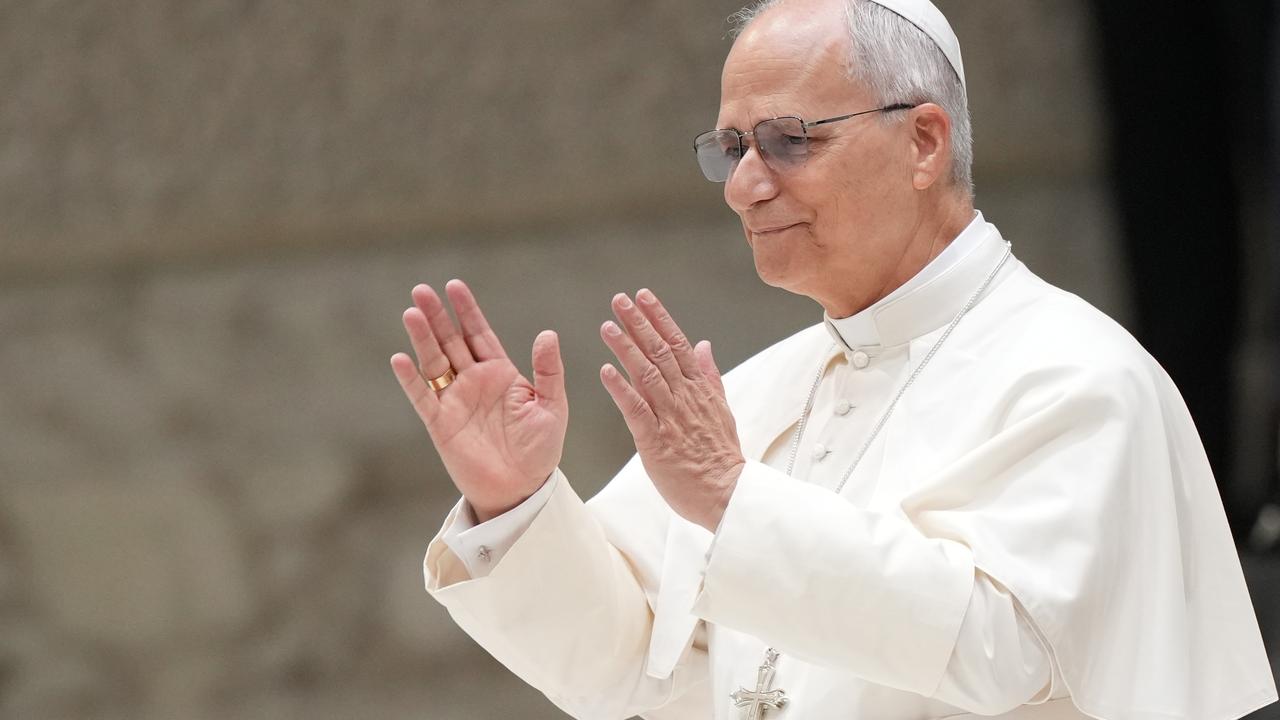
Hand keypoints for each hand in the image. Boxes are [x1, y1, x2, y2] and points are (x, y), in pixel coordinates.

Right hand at [390, 280, 567, 521]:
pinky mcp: (441, 424)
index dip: (467, 311)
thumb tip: (548, 334)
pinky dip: (411, 379)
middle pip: (451, 341)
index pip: (479, 334)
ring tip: (411, 312)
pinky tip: (400, 358)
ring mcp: (455, 401)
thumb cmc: (540, 449)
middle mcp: (474, 382)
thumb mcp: (552, 406)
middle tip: (422, 290)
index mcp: (501, 373)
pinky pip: (423, 397)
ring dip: (422, 338)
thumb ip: (548, 371)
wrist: (522, 489)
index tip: (454, 286)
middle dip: (437, 316)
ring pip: (434, 363)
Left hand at [599, 289, 743, 531]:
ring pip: (647, 374)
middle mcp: (685, 397)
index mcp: (700, 389)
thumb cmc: (721, 457)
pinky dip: (621, 389)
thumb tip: (704, 345)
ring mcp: (671, 417)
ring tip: (607, 326)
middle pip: (660, 352)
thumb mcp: (721, 409)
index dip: (659, 318)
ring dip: (625, 348)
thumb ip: (710, 376)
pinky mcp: (656, 440)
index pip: (678, 344)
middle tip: (619, 300)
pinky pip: (636, 409)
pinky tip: (606, 371)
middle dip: (638, 323)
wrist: (728, 493)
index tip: (644, 297)